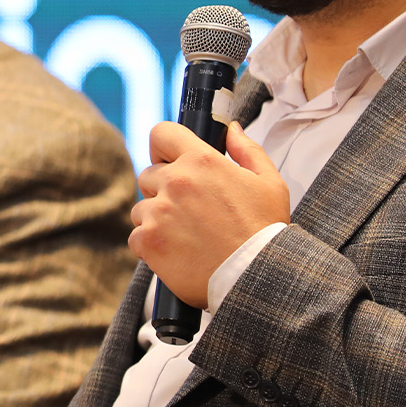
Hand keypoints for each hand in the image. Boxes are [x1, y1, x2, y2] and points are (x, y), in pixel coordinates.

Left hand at [129, 121, 288, 307]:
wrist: (256, 277)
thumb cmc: (264, 232)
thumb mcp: (269, 183)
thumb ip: (247, 150)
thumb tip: (231, 129)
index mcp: (202, 161)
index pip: (162, 134)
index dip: (163, 147)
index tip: (169, 161)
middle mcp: (175, 182)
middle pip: (148, 175)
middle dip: (163, 190)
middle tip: (189, 212)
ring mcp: (158, 212)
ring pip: (141, 208)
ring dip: (156, 220)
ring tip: (186, 236)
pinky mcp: (148, 240)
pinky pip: (136, 237)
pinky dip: (150, 246)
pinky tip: (176, 253)